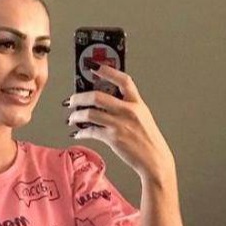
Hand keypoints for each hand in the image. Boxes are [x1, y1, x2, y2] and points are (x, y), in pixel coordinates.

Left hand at [65, 64, 174, 181]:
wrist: (154, 159)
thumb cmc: (147, 139)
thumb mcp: (141, 116)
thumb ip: (126, 106)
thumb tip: (103, 102)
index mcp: (137, 103)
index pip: (123, 80)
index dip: (107, 71)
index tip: (93, 66)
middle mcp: (128, 111)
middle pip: (97, 96)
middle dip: (79, 98)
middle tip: (71, 100)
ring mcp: (120, 124)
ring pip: (90, 114)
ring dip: (76, 116)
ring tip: (71, 119)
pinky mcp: (113, 138)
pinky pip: (91, 131)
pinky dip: (81, 132)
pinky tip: (77, 133)